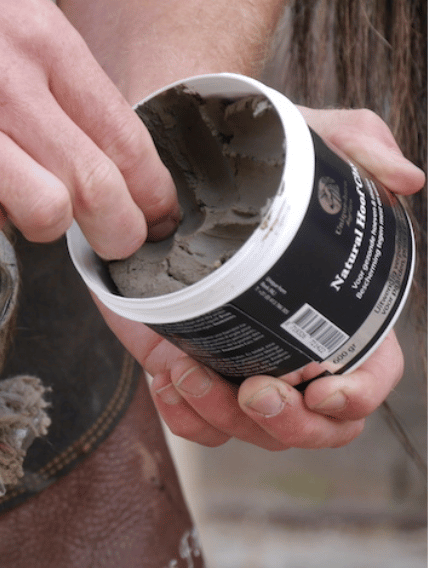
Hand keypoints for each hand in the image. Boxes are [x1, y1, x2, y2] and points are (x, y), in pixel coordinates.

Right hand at [0, 0, 177, 260]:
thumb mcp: (0, 6)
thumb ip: (51, 73)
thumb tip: (94, 138)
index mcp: (38, 39)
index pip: (122, 132)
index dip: (151, 187)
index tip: (156, 212)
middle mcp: (2, 81)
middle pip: (95, 184)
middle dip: (119, 228)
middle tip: (116, 243)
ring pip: (43, 210)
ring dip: (45, 225)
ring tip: (24, 208)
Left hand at [96, 105, 424, 448]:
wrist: (179, 164)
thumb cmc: (254, 157)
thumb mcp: (304, 138)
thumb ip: (361, 146)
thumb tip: (410, 181)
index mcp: (334, 312)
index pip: (368, 377)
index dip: (357, 396)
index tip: (323, 391)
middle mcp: (290, 347)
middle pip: (313, 425)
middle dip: (288, 424)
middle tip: (254, 391)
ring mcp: (237, 359)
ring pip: (248, 430)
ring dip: (220, 416)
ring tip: (185, 371)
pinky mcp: (188, 361)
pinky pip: (194, 419)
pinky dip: (182, 414)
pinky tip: (164, 376)